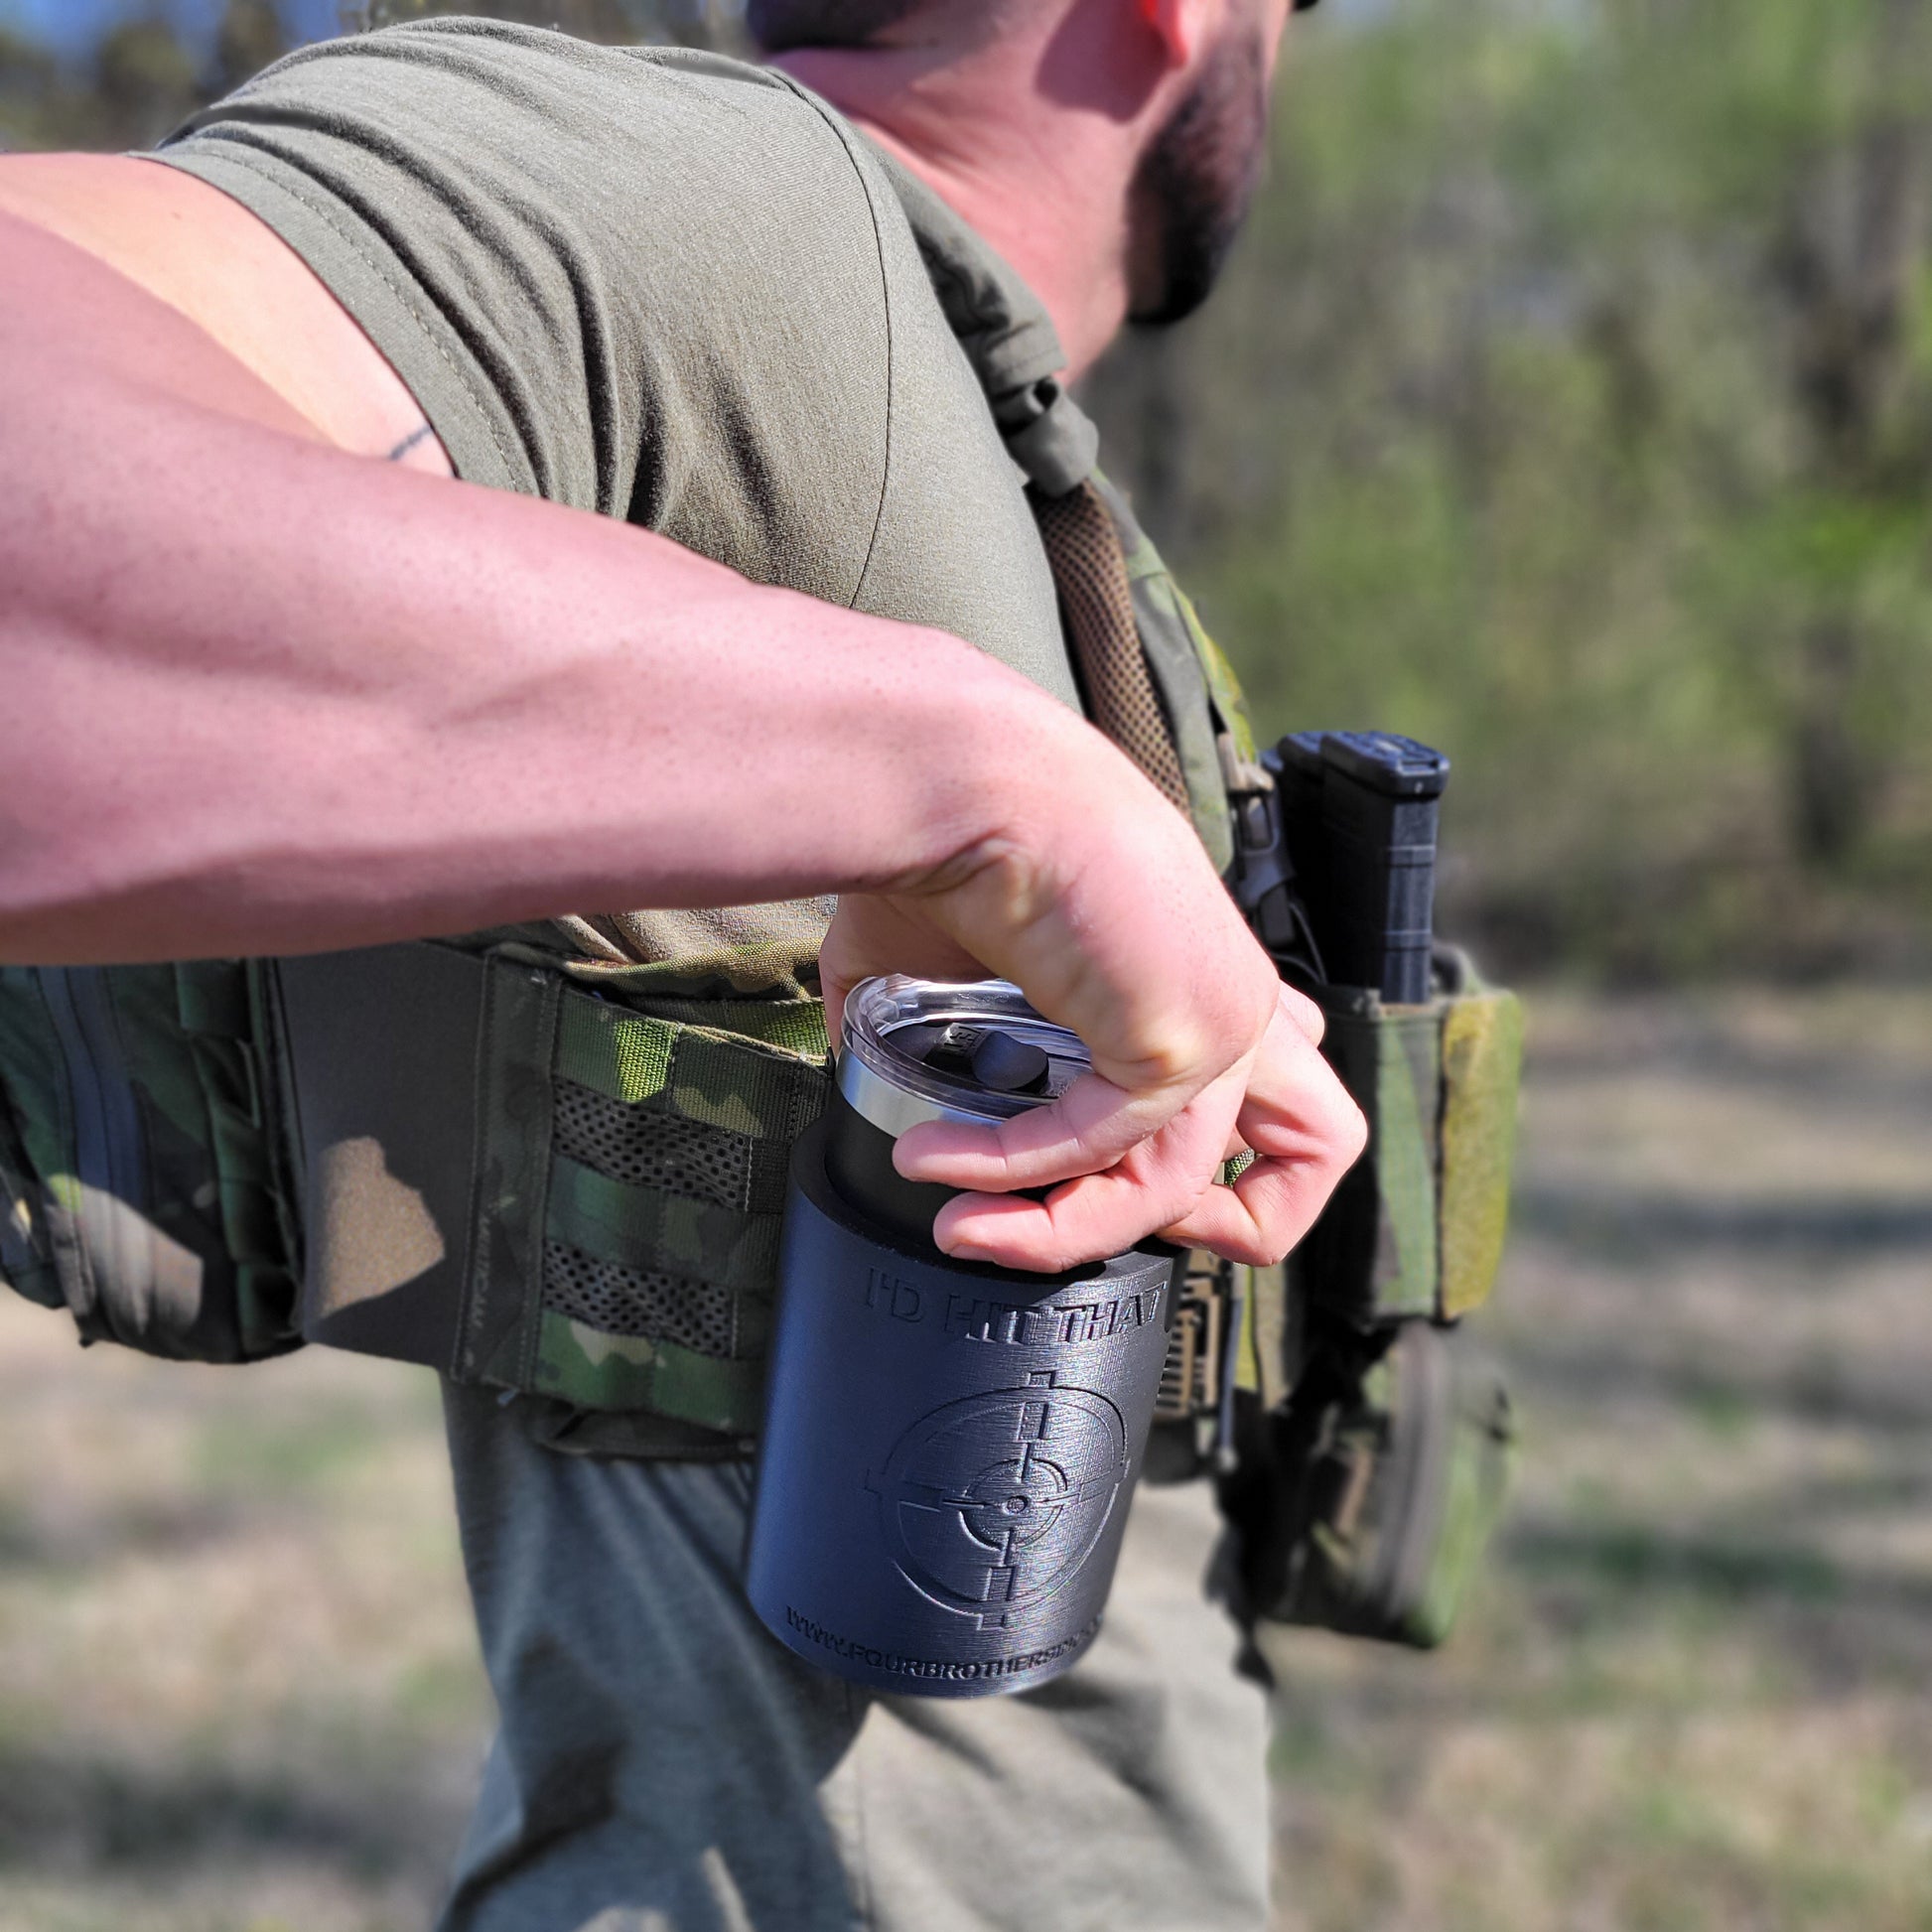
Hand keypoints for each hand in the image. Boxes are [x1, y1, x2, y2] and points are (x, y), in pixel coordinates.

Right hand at [819, 728, 1366, 1273]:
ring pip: (1183, 1187)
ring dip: (1059, 1230)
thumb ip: (941, 1034)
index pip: (1276, 1096)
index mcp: (1202, 976)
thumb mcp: (956, 962)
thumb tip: (872, 1087)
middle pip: (1313, 1153)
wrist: (971, 783)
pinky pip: (1104, 1148)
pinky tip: (935, 1161)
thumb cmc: (963, 843)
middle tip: (1084, 1224)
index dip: (1200, 1168)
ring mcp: (1224, 1016)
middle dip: (1219, 1225)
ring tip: (962, 1226)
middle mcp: (1233, 999)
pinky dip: (1014, 1172)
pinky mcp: (1188, 1035)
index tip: (1079, 1182)